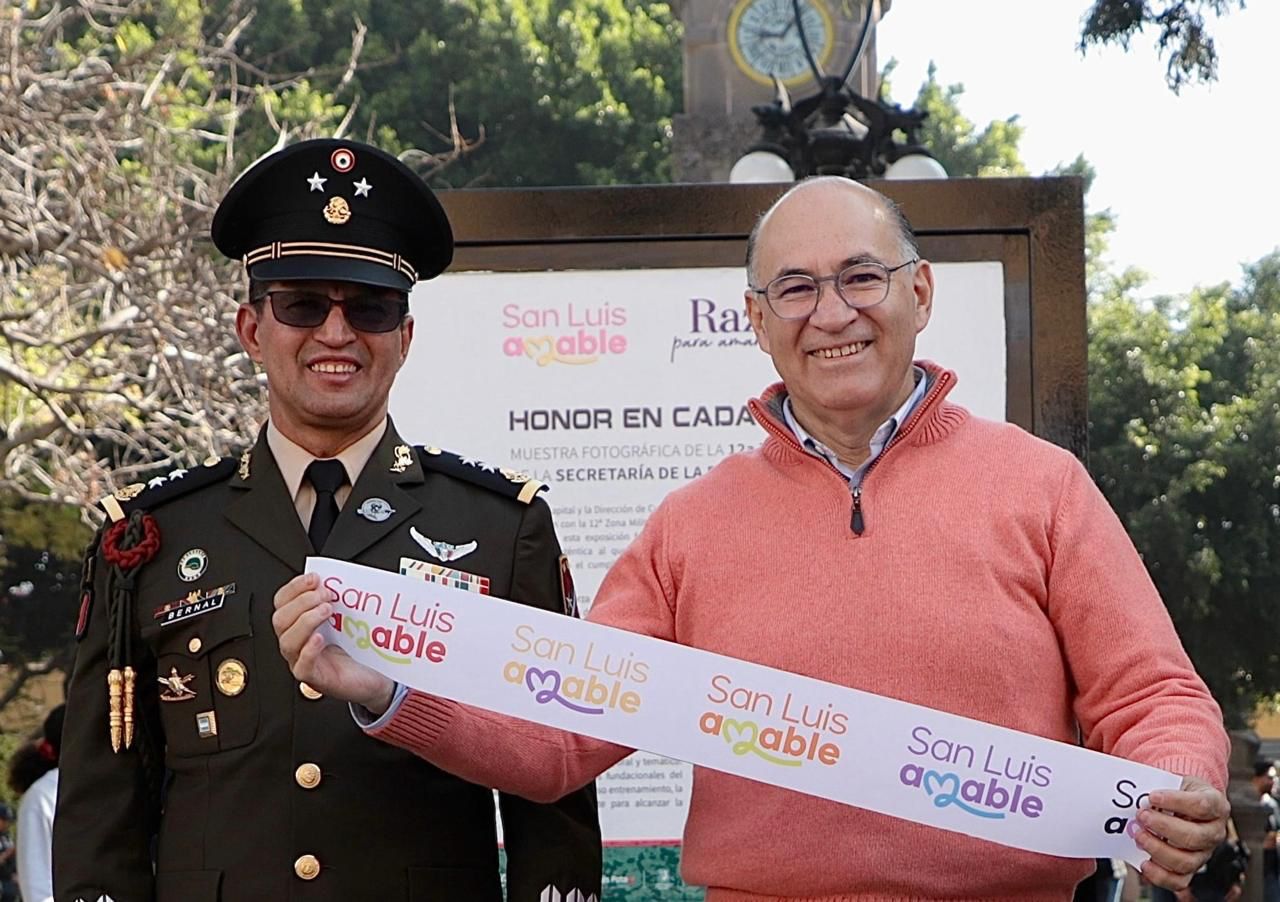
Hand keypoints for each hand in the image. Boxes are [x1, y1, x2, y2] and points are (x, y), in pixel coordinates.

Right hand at [272, 573, 395, 713]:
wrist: (374, 678)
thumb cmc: (359, 650)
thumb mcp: (347, 619)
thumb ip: (339, 601)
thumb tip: (340, 579)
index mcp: (300, 625)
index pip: (283, 602)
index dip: (294, 587)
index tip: (314, 578)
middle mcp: (297, 643)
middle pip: (280, 620)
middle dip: (302, 602)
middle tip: (325, 594)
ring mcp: (302, 661)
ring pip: (287, 641)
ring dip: (306, 621)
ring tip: (326, 610)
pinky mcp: (314, 678)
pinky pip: (302, 666)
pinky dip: (308, 650)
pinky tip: (320, 638)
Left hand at [1136, 775, 1230, 890]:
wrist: (1186, 799)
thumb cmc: (1180, 790)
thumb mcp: (1176, 780)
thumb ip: (1161, 785)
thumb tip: (1134, 794)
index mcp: (1216, 806)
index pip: (1202, 805)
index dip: (1176, 801)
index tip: (1152, 796)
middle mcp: (1214, 832)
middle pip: (1194, 837)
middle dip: (1163, 827)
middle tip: (1141, 816)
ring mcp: (1204, 853)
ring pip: (1186, 861)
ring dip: (1158, 849)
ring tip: (1138, 836)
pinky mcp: (1191, 868)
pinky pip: (1180, 880)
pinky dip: (1160, 875)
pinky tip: (1144, 862)